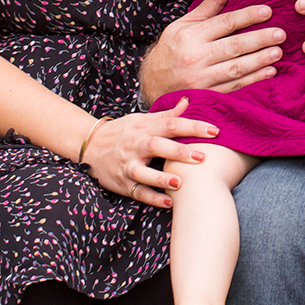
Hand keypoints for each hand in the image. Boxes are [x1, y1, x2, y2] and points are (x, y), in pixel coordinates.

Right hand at [83, 99, 219, 207]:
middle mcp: (135, 146)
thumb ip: (167, 115)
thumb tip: (188, 101)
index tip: (215, 130)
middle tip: (202, 156)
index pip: (171, 124)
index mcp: (144, 128)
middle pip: (157, 146)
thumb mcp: (142, 119)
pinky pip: (138, 193)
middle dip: (179, 152)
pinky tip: (169, 203)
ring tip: (180, 183)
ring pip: (144, 173)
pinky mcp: (123, 183)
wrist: (89, 146)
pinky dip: (153, 198)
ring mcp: (128, 166)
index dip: (193, 126)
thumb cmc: (123, 132)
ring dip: (162, 179)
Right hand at [137, 0, 283, 103]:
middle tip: (280, 34)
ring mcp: (201, 77)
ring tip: (278, 52)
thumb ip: (209, 5)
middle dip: (260, 39)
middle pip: (234, 46)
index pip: (225, 23)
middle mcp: (196, 56)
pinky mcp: (207, 93)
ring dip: (260, 60)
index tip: (267, 11)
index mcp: (191, 35)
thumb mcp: (185, 23)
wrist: (153, 81)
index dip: (248, 16)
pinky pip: (234, 86)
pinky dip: (254, 79)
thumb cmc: (173, 48)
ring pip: (237, 67)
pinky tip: (269, 72)